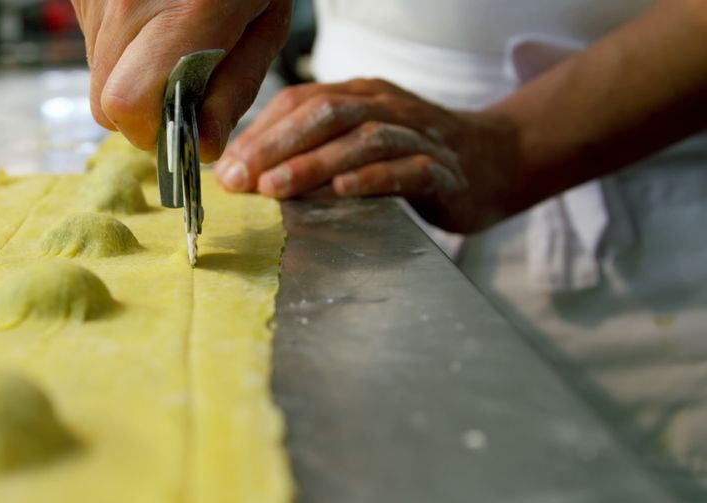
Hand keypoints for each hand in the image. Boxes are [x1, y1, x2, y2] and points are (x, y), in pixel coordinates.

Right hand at [72, 0, 291, 159]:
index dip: (151, 131)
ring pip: (98, 79)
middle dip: (143, 114)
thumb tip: (201, 147)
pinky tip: (154, 17)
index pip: (129, 106)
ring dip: (134, 78)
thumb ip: (236, 89)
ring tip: (171, 38)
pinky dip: (123, 48)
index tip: (179, 128)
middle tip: (180, 88)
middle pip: (105, 107)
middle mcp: (130, 2)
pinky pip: (94, 46)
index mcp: (189, 13)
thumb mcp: (266, 21)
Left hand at [214, 79, 523, 232]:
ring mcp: (417, 134)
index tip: (225, 168)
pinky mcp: (442, 169)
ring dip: (314, 163)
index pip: (301, 102)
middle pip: (326, 115)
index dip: (260, 133)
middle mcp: (385, 106)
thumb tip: (243, 174)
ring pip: (362, 139)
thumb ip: (307, 151)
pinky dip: (373, 178)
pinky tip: (343, 190)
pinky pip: (407, 168)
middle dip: (277, 146)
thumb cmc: (409, 156)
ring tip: (277, 188)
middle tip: (241, 179)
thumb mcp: (355, 143)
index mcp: (358, 95)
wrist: (493, 162)